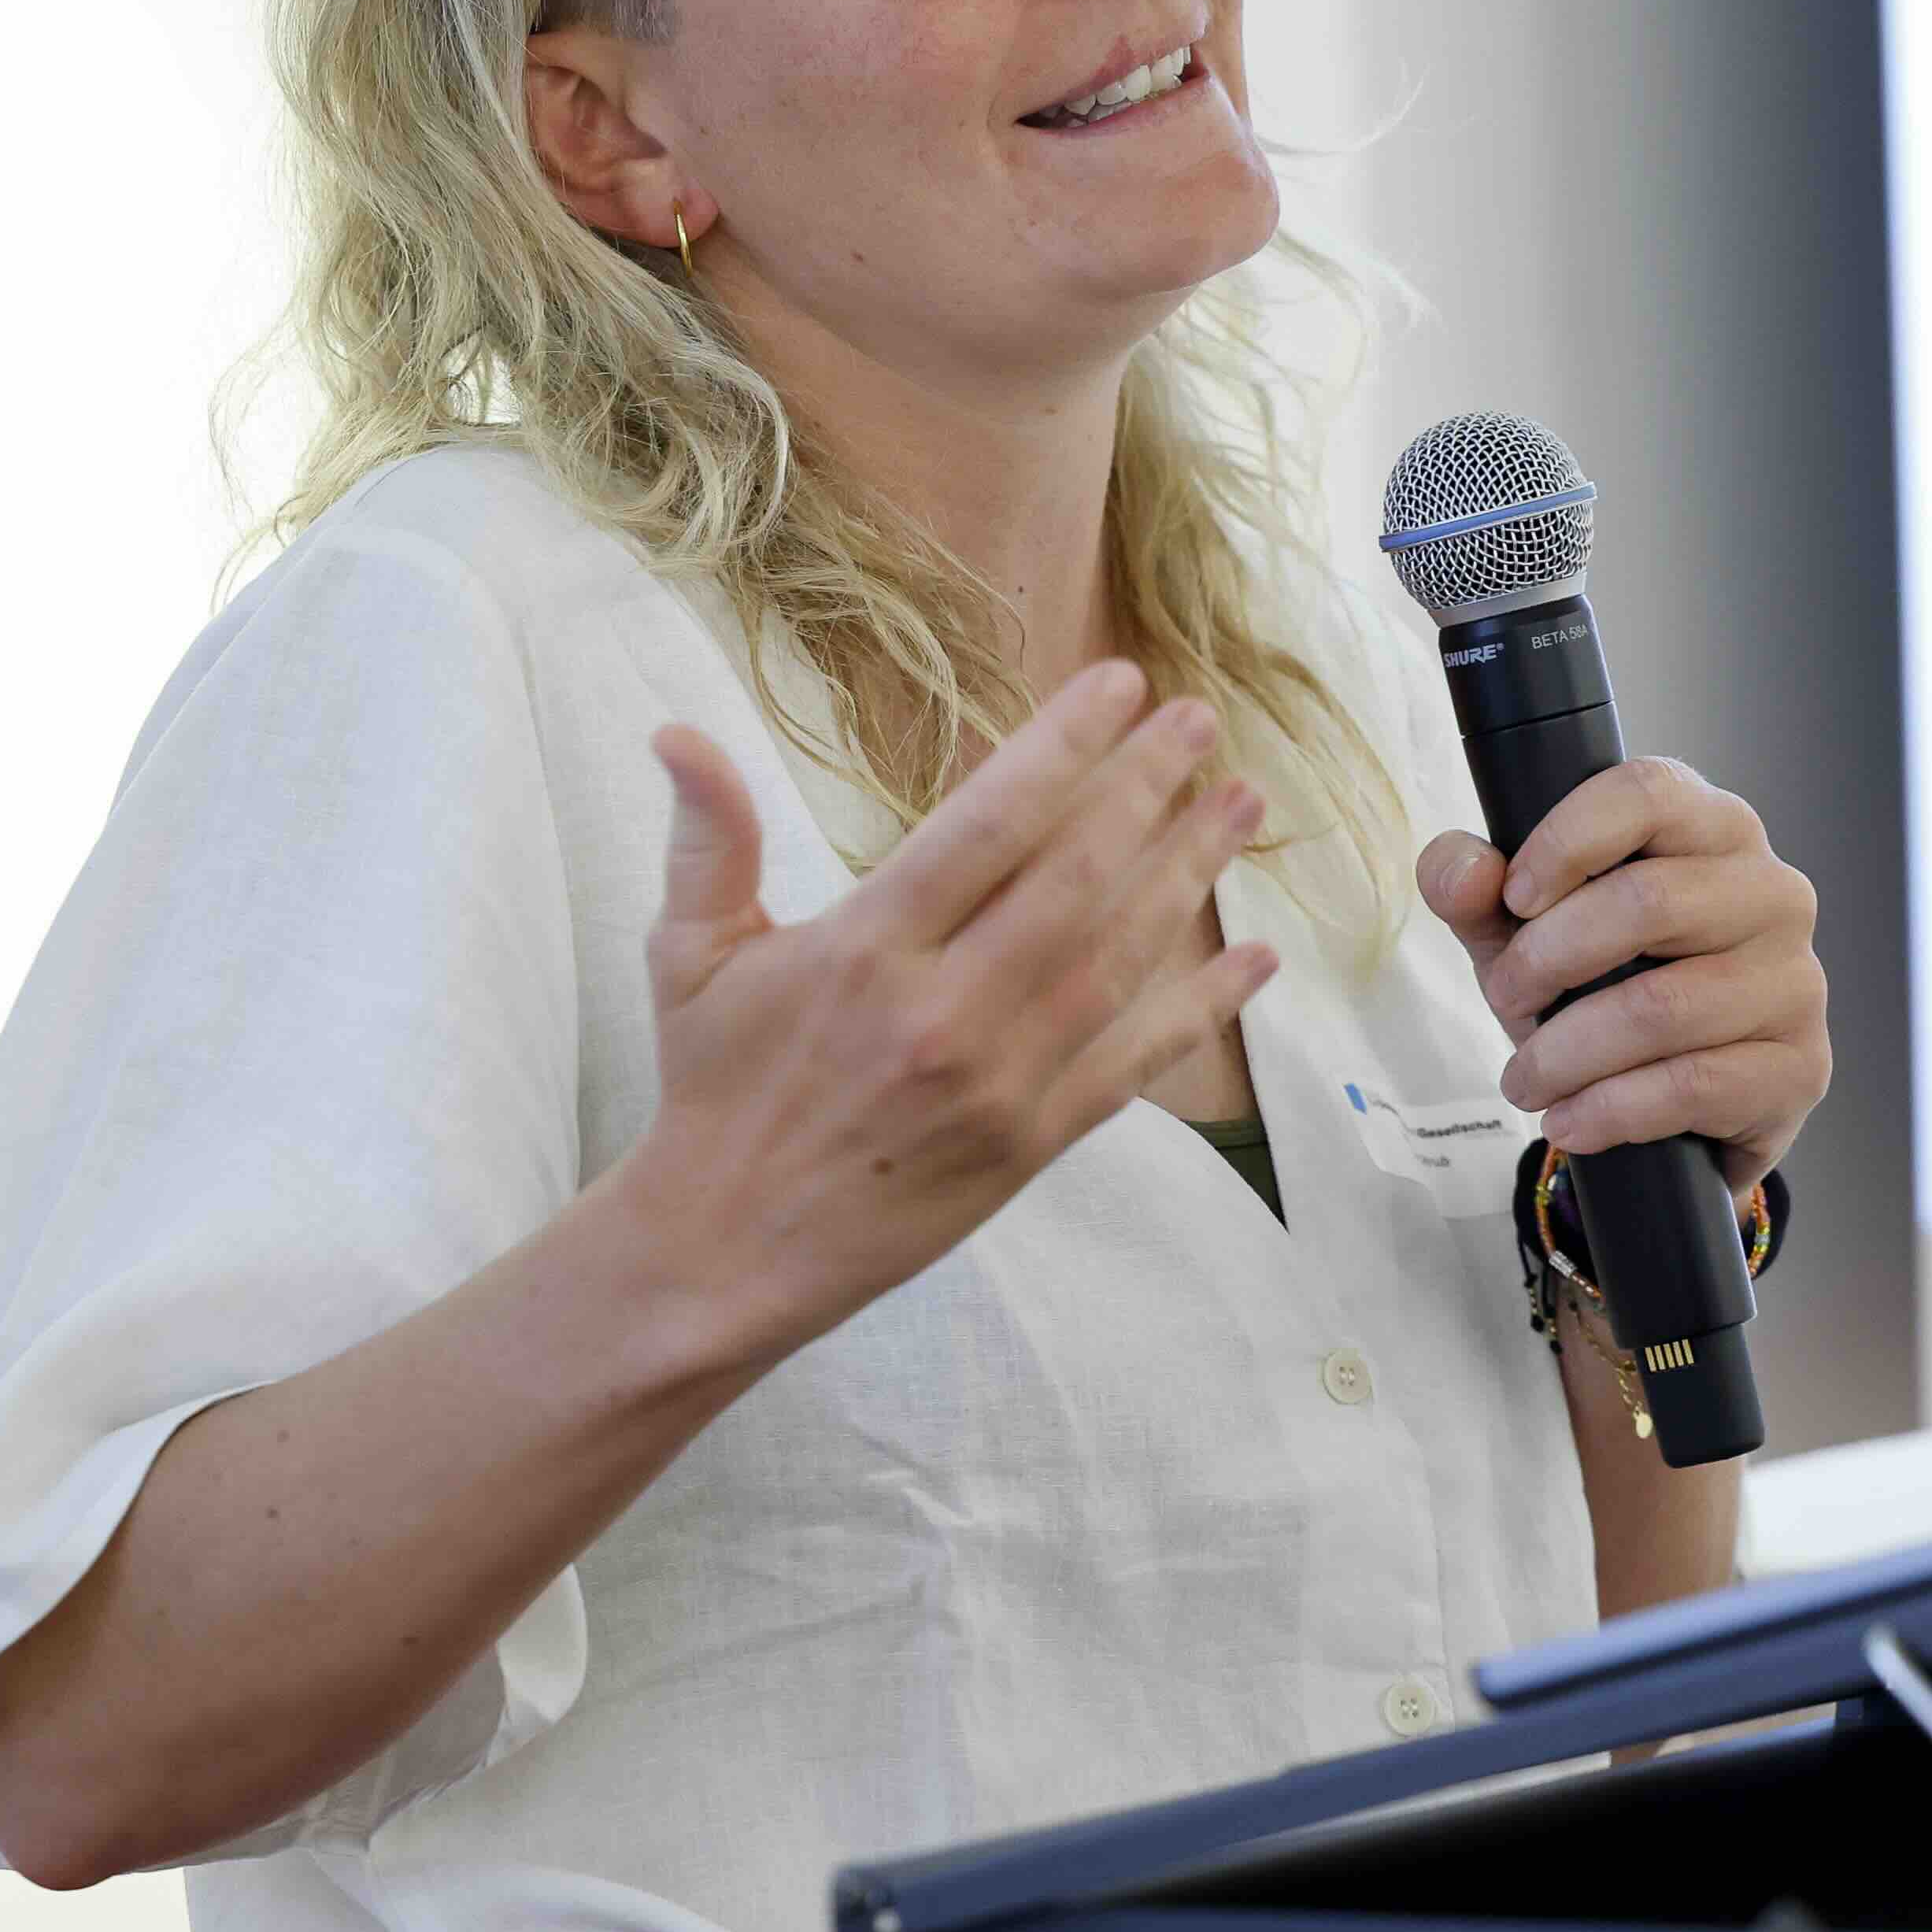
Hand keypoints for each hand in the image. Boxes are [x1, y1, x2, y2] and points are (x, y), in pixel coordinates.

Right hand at [614, 662, 1274, 1359]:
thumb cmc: (712, 1085)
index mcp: (864, 951)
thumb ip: (708, 840)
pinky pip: (1134, 1065)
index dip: (1063, 746)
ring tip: (1245, 804)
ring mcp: (999, 1084)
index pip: (987, 824)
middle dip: (1148, 789)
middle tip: (1202, 721)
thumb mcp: (688, 954)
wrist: (726, 1248)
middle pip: (1074, 879)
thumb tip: (675, 732)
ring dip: (1189, 875)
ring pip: (1120, 960)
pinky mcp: (1032, 1145)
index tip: (1121, 684)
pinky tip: (1256, 957)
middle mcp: (943, 1013)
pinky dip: (1201, 1010)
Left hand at [1417, 757, 1829, 1196]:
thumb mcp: (1526, 935)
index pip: (1648, 793)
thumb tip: (1460, 870)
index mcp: (1711, 829)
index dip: (1567, 839)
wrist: (1681, 1111)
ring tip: (1526, 1080)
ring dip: (1568, 1053)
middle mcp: (1771, 891)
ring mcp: (1796, 980)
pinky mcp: (1798, 1067)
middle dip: (1548, 960)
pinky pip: (1693, 1084)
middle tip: (1505, 999)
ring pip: (1663, 1007)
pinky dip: (1611, 1109)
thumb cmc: (1605, 989)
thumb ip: (1478, 892)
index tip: (1514, 898)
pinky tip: (1571, 1121)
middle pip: (1649, 902)